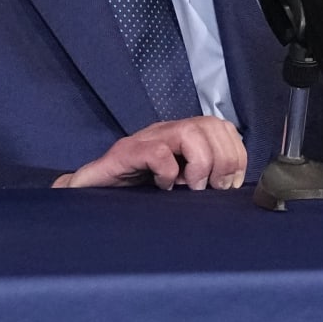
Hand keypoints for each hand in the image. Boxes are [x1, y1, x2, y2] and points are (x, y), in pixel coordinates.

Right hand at [52, 117, 247, 189]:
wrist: (86, 196)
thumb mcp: (178, 187)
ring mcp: (145, 140)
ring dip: (200, 163)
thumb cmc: (134, 195)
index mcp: (183, 138)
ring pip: (189, 131)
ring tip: (191, 187)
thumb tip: (234, 188)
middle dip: (223, 159)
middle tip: (213, 189)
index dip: (236, 155)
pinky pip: (157, 152)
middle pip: (211, 125)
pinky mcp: (124, 154)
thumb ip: (203, 180)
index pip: (223, 128)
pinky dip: (167, 171)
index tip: (231, 184)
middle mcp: (166, 133)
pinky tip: (163, 187)